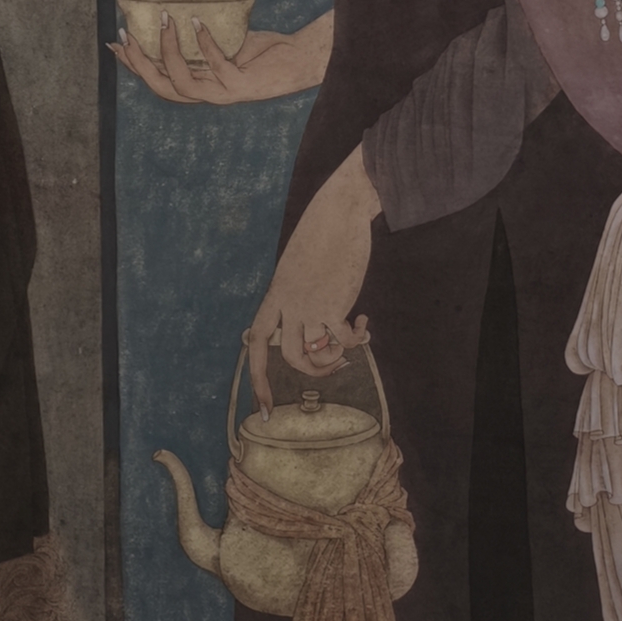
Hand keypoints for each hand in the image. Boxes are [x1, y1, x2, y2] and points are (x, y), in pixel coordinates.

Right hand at [114, 12, 330, 106]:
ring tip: (165, 21)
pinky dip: (205, 44)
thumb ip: (201, 36)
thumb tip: (178, 8)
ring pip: (182, 83)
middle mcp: (208, 94)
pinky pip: (216, 66)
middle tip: (127, 35)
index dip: (133, 65)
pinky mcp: (241, 86)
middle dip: (139, 64)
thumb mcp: (224, 40)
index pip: (158, 79)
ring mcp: (224, 93)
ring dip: (168, 52)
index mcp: (200, 84)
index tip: (115, 43)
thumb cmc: (262, 48)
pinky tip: (198, 22)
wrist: (299, 59)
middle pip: (161, 86)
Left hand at [250, 148, 378, 376]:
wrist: (337, 212)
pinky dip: (357, 338)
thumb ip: (300, 298)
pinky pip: (343, 340)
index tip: (263, 407)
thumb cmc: (322, 237)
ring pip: (316, 355)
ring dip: (337, 358)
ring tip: (352, 342)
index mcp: (276, 295)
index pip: (257, 343)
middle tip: (338, 367)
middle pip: (291, 358)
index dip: (258, 378)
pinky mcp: (334, 303)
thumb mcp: (299, 269)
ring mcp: (309, 305)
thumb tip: (317, 332)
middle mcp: (287, 305)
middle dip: (315, 372)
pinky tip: (364, 323)